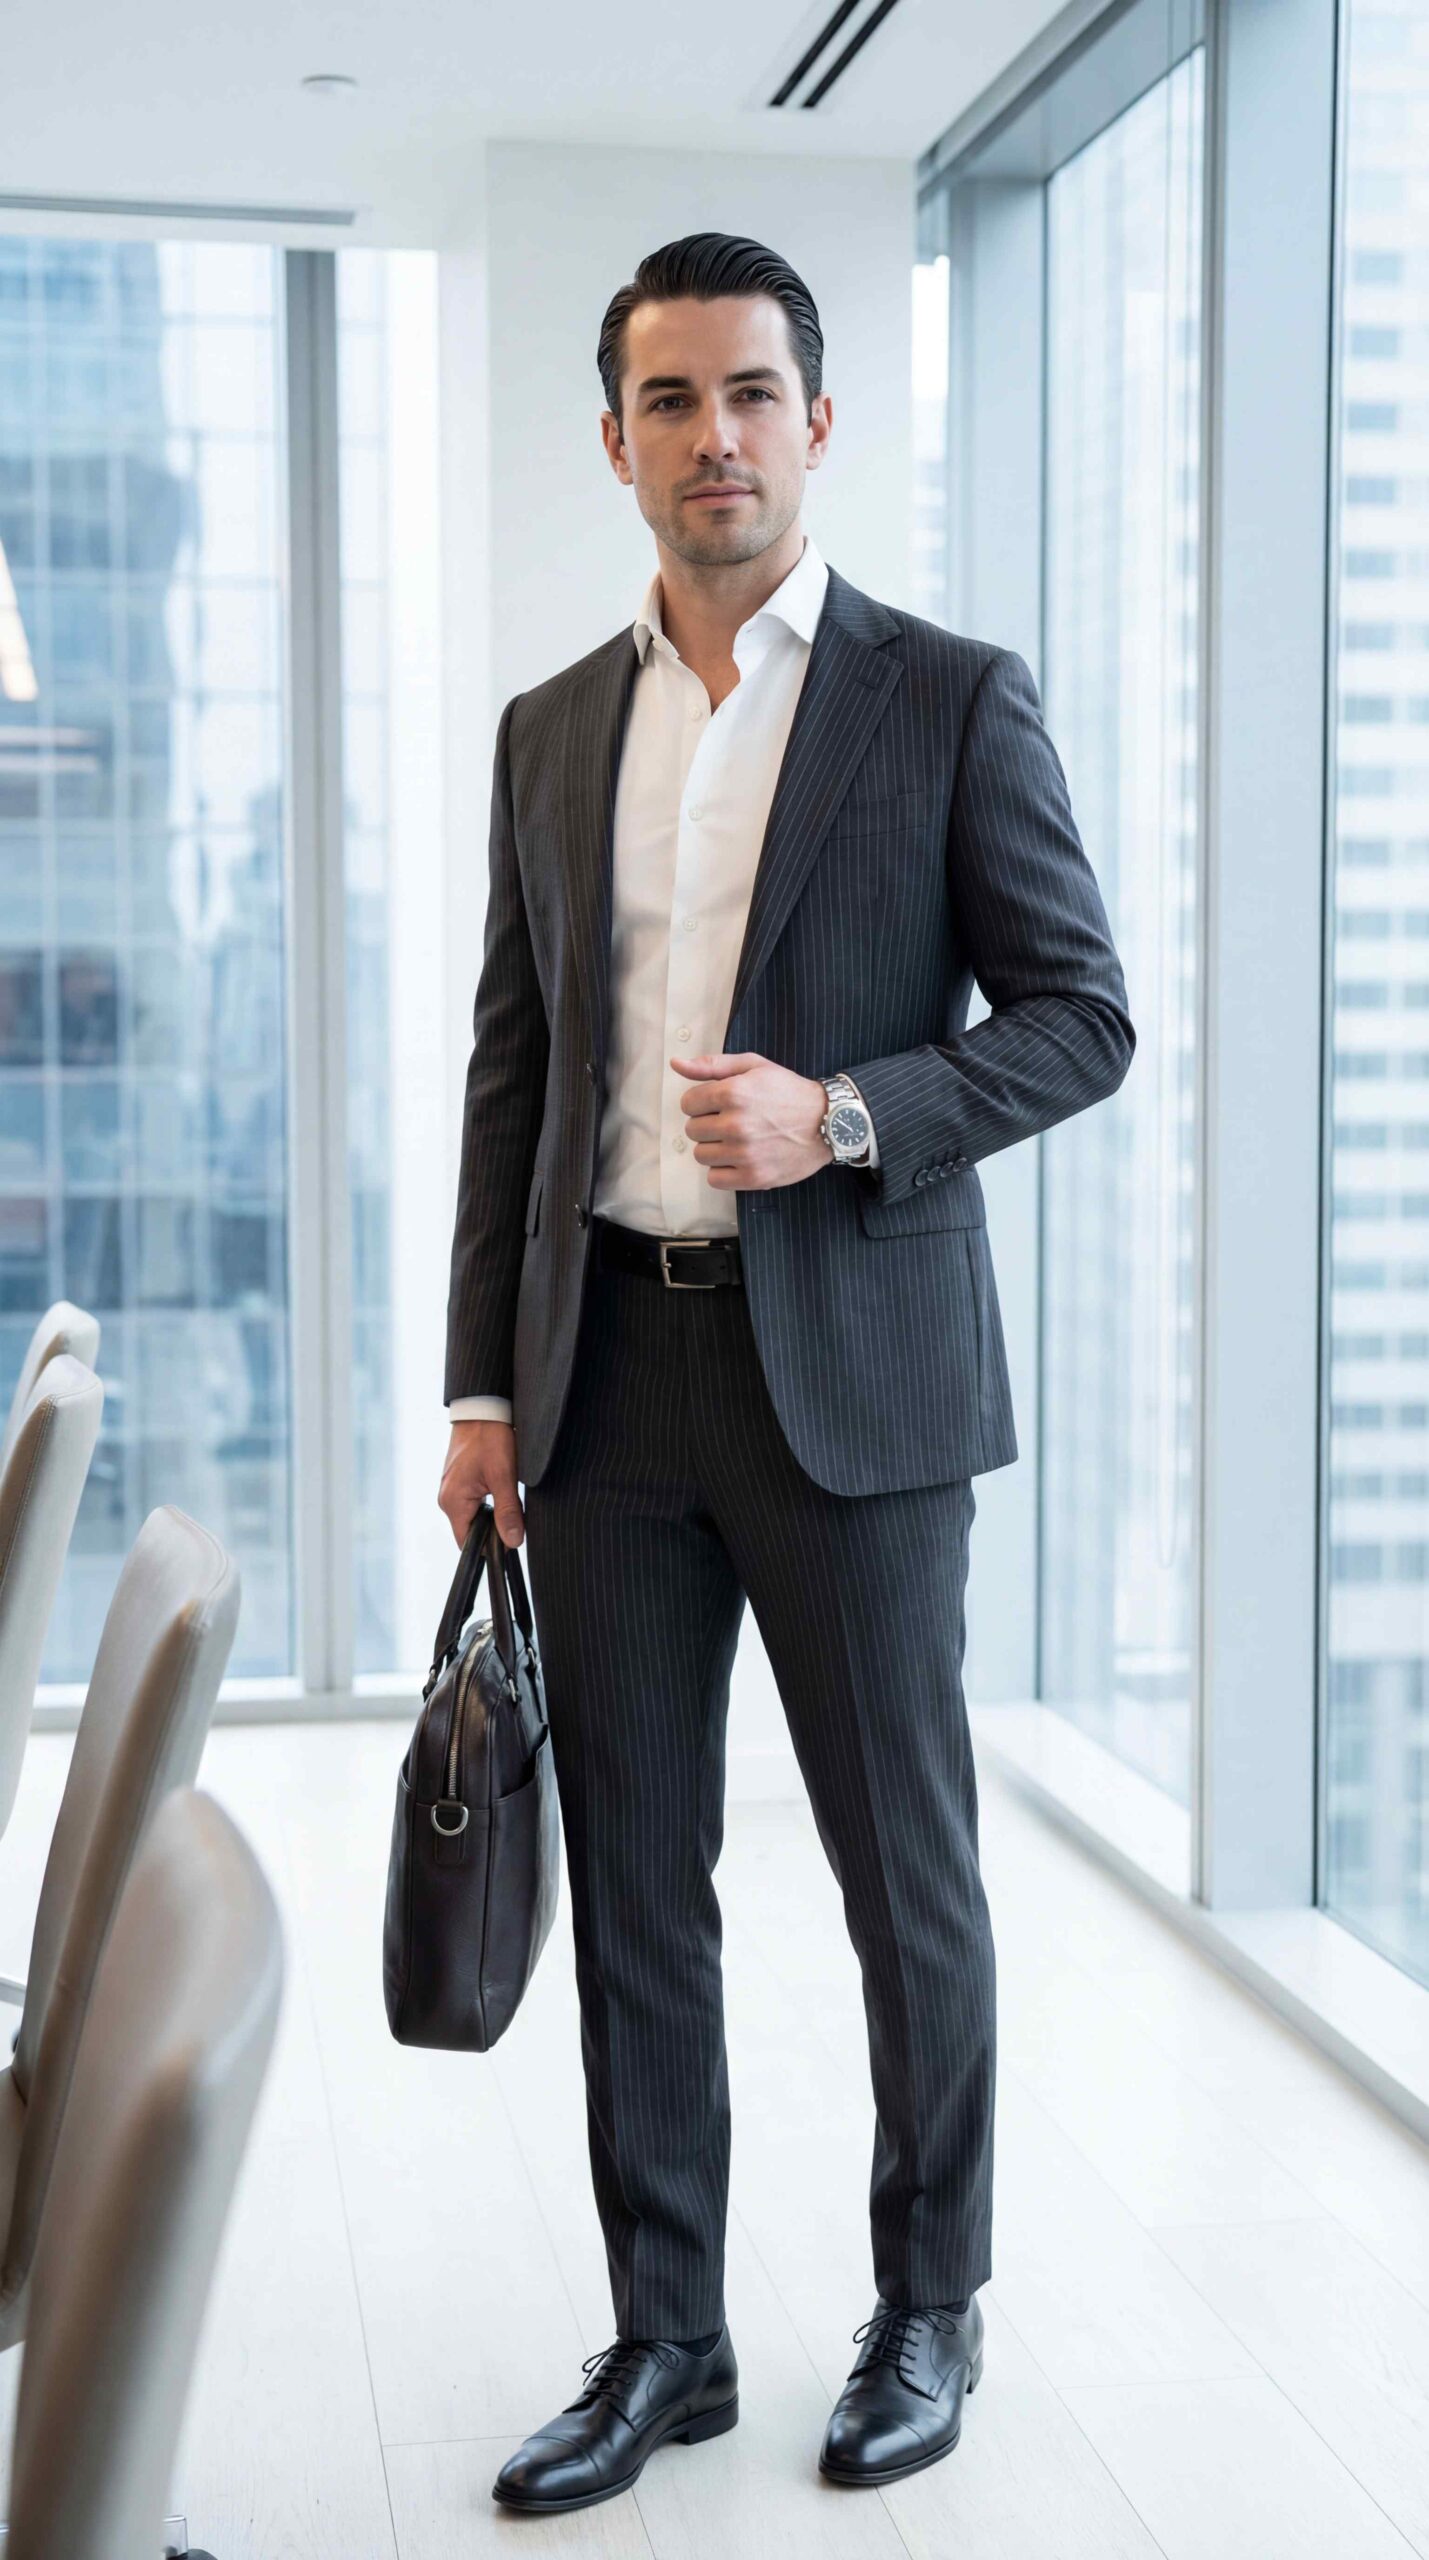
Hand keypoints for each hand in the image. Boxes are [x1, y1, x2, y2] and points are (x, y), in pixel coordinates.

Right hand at [438, 1420, 524, 1548]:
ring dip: (494, 1515)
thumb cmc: (490, 1437)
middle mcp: (447, 1499)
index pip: (467, 1543)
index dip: (489, 1547)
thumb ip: (508, 1511)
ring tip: (510, 1500)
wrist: (482, 1407)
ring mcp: (452, 1489)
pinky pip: (473, 1502)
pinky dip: (490, 1502)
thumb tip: (513, 1542)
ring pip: (475, 1516)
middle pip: (471, 1530)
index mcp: (453, 1502)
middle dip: (494, 1530)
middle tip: (516, 1518)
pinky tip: (503, 1491)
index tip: (511, 1540)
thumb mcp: (504, 1476)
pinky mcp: (459, 1481)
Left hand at [669, 1051, 829, 1189]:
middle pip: (693, 1130)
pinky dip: (722, 1171)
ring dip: (714, 1148)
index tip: (718, 1104)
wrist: (828, 1121)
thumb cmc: (788, 1091)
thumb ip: (711, 1065)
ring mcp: (744, 1153)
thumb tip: (676, 1064)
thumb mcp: (753, 1066)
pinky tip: (738, 1159)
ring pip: (701, 1155)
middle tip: (731, 1122)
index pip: (688, 1104)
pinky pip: (715, 1179)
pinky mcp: (753, 1176)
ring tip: (737, 1140)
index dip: (701, 1102)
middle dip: (708, 1124)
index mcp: (732, 1093)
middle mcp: (735, 1124)